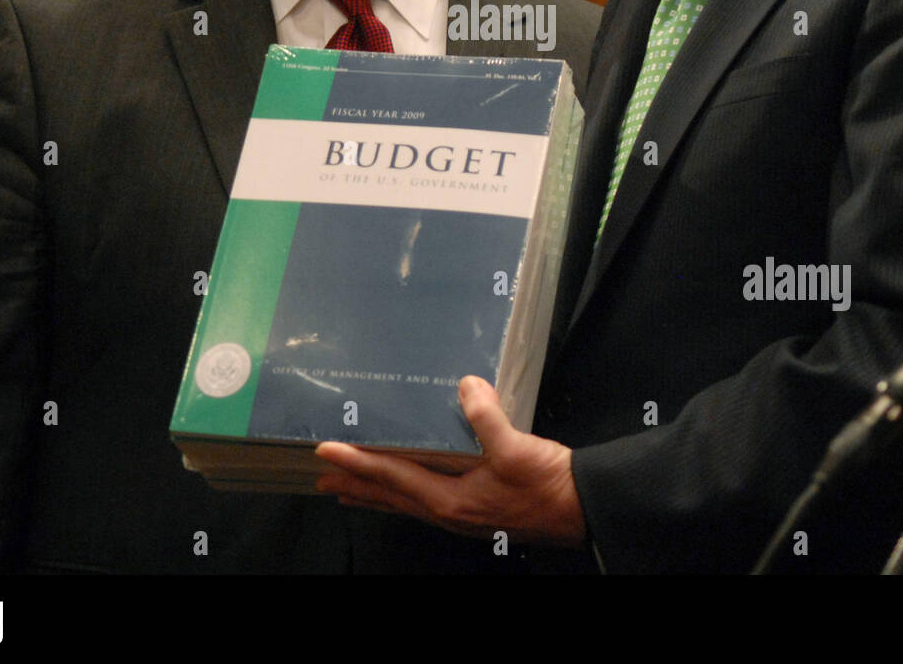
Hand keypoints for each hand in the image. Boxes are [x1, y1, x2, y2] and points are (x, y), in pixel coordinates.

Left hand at [315, 376, 585, 546]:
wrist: (580, 509)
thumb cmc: (547, 484)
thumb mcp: (516, 448)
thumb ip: (487, 417)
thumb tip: (465, 386)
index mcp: (451, 500)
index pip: (392, 477)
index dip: (357, 463)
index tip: (326, 452)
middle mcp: (448, 513)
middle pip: (391, 497)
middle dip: (356, 486)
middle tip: (322, 479)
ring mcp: (461, 516)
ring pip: (405, 504)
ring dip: (375, 494)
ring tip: (349, 490)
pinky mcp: (474, 512)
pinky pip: (424, 503)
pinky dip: (402, 495)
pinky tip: (406, 489)